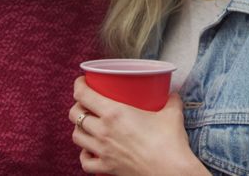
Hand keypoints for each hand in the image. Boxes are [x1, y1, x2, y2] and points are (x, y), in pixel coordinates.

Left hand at [70, 76, 208, 175]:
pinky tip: (90, 150)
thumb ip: (171, 100)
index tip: (83, 81)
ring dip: (79, 128)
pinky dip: (84, 154)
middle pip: (75, 114)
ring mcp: (102, 151)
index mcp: (114, 113)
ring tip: (88, 124)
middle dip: (78, 106)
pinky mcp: (106, 168)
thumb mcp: (172, 114)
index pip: (84, 95)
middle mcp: (103, 131)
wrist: (171, 172)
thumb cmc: (170, 143)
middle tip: (86, 102)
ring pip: (76, 136)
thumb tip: (173, 95)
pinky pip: (85, 161)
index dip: (79, 85)